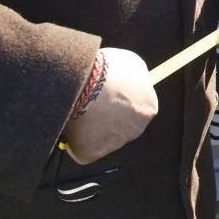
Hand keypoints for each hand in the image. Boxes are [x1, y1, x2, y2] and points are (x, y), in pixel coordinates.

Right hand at [61, 48, 157, 164]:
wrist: (85, 86)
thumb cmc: (109, 71)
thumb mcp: (132, 64)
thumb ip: (135, 79)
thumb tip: (130, 82)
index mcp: (149, 108)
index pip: (136, 107)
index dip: (118, 99)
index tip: (106, 91)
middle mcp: (135, 130)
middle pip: (119, 124)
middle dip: (105, 115)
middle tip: (89, 100)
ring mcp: (113, 144)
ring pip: (99, 136)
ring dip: (89, 125)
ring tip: (77, 106)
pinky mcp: (90, 154)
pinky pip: (80, 147)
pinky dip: (73, 137)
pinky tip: (69, 121)